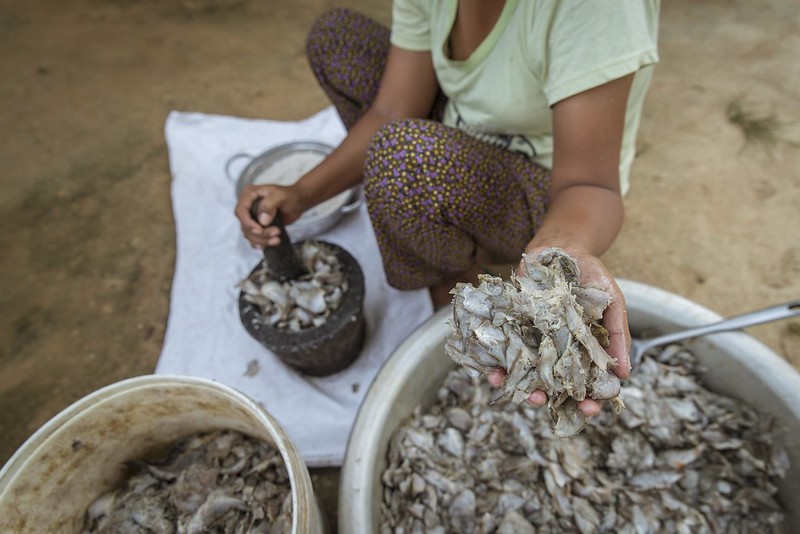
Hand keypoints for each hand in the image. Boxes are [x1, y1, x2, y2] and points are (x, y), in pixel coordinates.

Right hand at [234, 184, 304, 247]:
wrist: (298, 201)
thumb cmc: (290, 195)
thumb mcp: (280, 196)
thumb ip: (269, 205)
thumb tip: (262, 221)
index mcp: (249, 195)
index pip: (240, 211)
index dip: (248, 223)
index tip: (260, 230)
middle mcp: (248, 206)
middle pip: (245, 226)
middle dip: (260, 233)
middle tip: (276, 232)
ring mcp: (252, 217)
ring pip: (249, 234)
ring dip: (262, 240)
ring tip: (277, 239)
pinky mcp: (258, 226)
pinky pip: (254, 238)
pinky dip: (261, 243)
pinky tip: (271, 243)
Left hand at [489, 248, 630, 416]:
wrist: (561, 248)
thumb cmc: (591, 277)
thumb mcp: (612, 302)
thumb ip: (617, 334)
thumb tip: (625, 373)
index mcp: (583, 351)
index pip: (587, 384)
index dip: (588, 401)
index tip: (589, 409)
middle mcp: (557, 352)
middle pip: (553, 385)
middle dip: (548, 398)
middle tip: (542, 401)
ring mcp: (534, 342)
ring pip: (526, 374)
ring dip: (521, 387)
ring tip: (520, 392)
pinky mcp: (513, 329)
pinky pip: (503, 352)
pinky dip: (497, 365)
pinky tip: (494, 373)